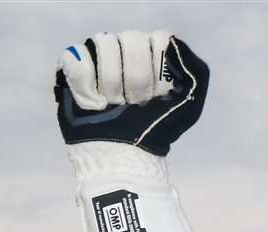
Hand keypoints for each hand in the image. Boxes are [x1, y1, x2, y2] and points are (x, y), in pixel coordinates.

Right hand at [55, 31, 208, 155]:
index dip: (159, 70)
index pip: (159, 40)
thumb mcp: (190, 105)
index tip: (159, 95)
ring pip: (104, 44)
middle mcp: (125, 50)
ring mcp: (97, 57)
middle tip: (134, 103)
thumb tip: (172, 43)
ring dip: (112, 83)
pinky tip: (93, 103)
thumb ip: (196, 71)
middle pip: (131, 40)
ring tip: (113, 104)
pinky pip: (77, 57)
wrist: (122, 155)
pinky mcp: (71, 67)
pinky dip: (86, 85)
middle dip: (137, 80)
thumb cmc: (156, 130)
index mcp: (154, 54)